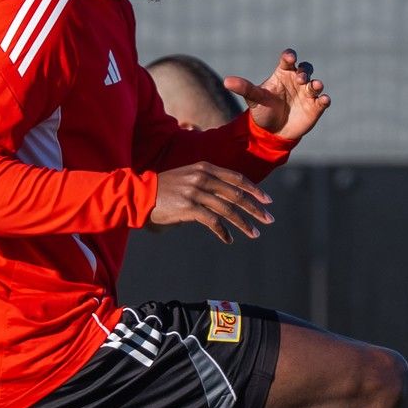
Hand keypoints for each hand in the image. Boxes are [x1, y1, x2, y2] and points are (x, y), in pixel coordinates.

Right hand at [149, 162, 273, 244]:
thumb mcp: (187, 178)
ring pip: (228, 210)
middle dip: (256, 208)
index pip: (237, 178)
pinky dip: (224, 232)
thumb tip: (225, 202)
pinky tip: (229, 239)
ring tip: (254, 233)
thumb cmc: (164, 188)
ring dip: (244, 223)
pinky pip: (213, 222)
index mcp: (204, 167)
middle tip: (269, 219)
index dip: (254, 190)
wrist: (139, 194)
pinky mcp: (189, 207)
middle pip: (237, 194)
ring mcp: (196, 192)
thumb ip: (206, 185)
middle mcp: (202, 177)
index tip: (267, 200)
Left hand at [222, 48, 329, 140]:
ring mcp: (307, 93)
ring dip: (316, 83)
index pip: (288, 60)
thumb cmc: (263, 110)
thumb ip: (243, 88)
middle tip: (300, 78)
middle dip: (304, 71)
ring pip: (315, 83)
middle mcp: (297, 80)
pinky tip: (324, 99)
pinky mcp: (315, 107)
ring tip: (314, 86)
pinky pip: (323, 100)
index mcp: (283, 74)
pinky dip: (325, 99)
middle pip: (305, 69)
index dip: (290, 56)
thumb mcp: (253, 99)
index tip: (289, 57)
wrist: (272, 132)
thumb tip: (226, 81)